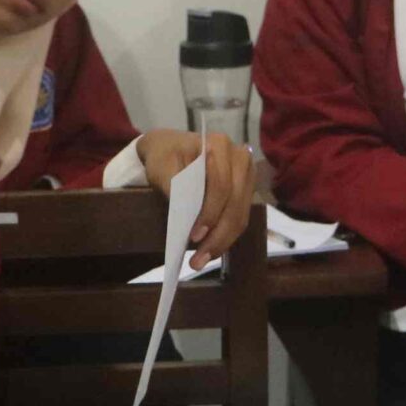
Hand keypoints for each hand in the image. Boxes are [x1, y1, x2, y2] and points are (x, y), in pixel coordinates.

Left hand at [137, 130, 255, 269]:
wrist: (171, 148)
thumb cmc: (164, 155)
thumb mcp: (159, 166)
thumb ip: (171, 184)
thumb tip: (183, 211)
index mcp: (218, 145)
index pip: (220, 184)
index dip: (209, 212)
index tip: (194, 236)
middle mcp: (240, 157)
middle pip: (235, 203)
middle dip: (218, 235)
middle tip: (198, 260)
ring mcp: (246, 174)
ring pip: (241, 214)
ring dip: (223, 241)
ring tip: (202, 260)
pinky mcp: (245, 190)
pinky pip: (240, 217)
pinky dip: (226, 236)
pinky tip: (212, 250)